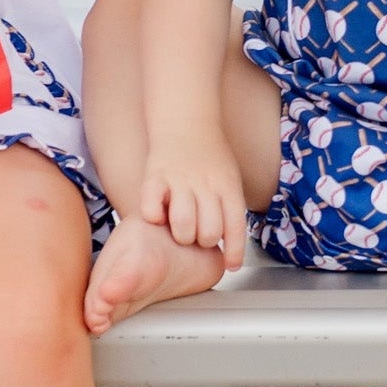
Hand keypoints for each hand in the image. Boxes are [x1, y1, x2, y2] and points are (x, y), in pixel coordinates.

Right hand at [140, 138, 247, 269]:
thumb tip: (230, 247)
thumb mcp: (230, 177)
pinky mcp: (154, 176)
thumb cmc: (210, 156)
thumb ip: (229, 207)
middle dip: (203, 242)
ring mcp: (180, 180)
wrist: (187, 120)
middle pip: (209, 232)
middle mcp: (206, 184)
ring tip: (179, 229)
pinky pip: (151, 208)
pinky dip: (153, 217)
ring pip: (183, 225)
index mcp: (228, 186)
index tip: (230, 266)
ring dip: (181, 235)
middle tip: (197, 236)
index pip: (235, 226)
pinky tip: (157, 215)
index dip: (233, 251)